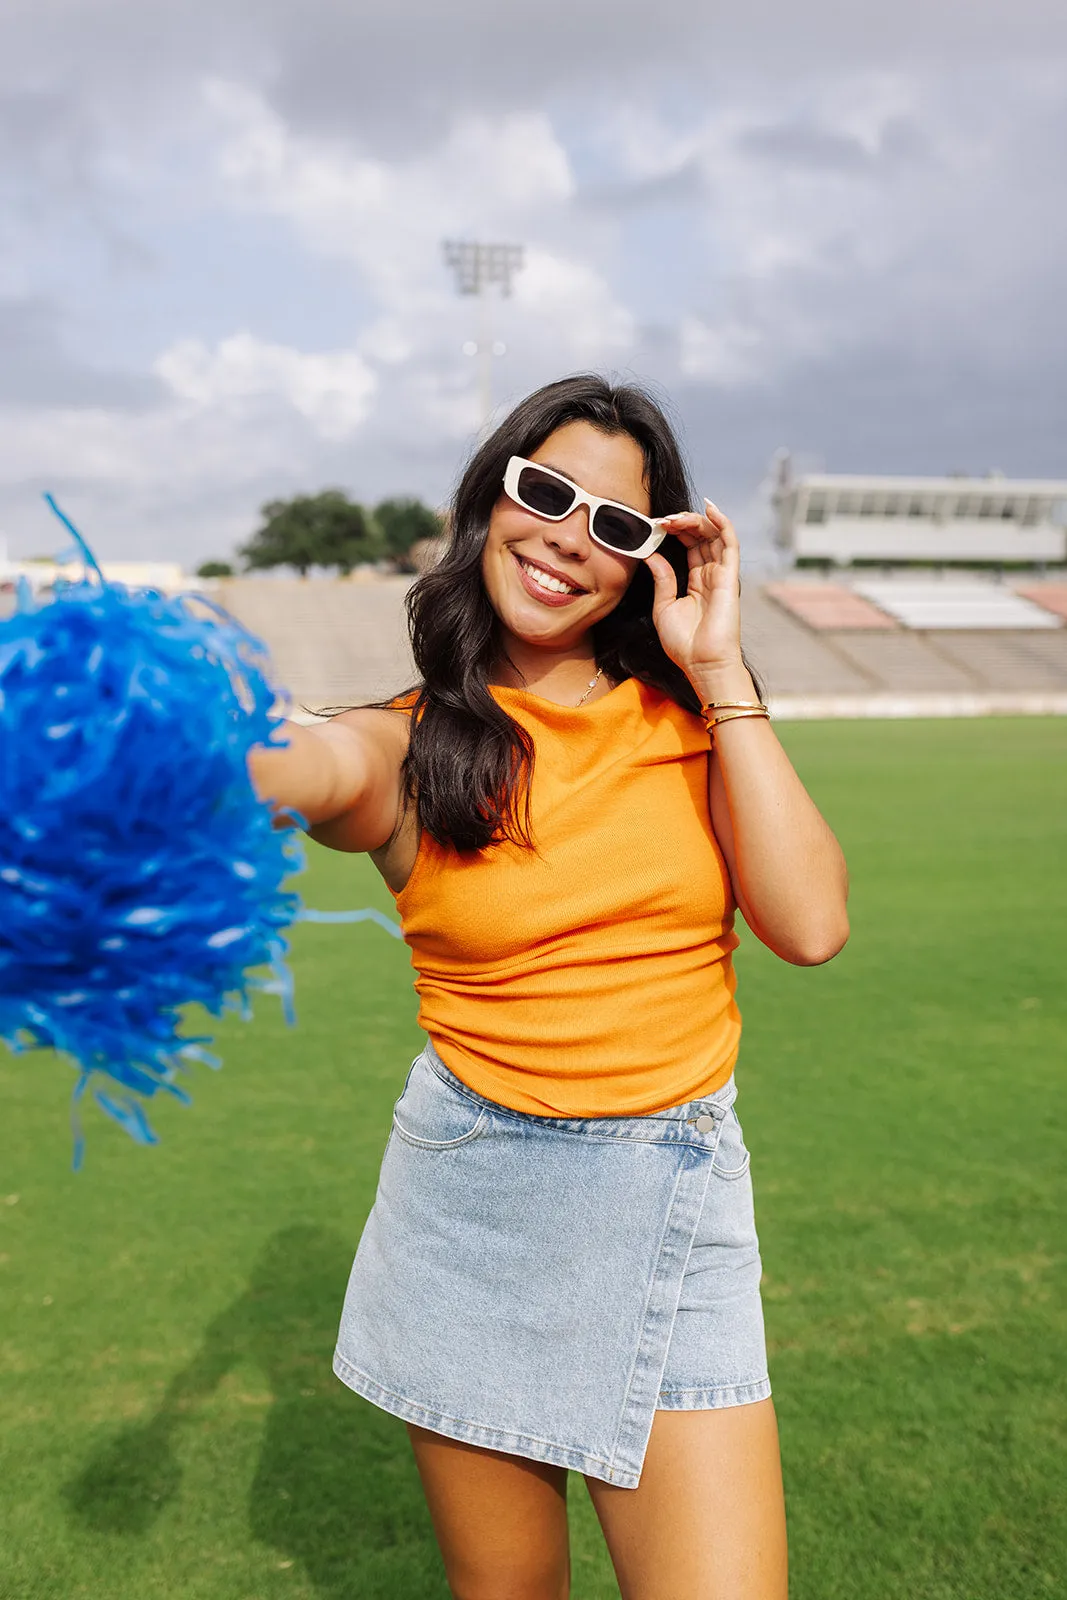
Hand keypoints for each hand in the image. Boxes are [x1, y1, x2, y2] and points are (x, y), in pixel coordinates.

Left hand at [645, 500, 744, 683]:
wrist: (702, 664)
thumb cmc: (684, 643)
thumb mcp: (663, 606)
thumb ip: (662, 578)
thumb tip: (650, 553)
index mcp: (697, 581)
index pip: (690, 546)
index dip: (675, 531)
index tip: (655, 525)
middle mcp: (712, 574)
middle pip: (702, 536)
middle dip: (682, 523)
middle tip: (661, 520)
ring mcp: (723, 574)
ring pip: (714, 535)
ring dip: (695, 520)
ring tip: (675, 517)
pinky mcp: (731, 576)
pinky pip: (730, 542)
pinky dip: (722, 522)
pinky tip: (709, 508)